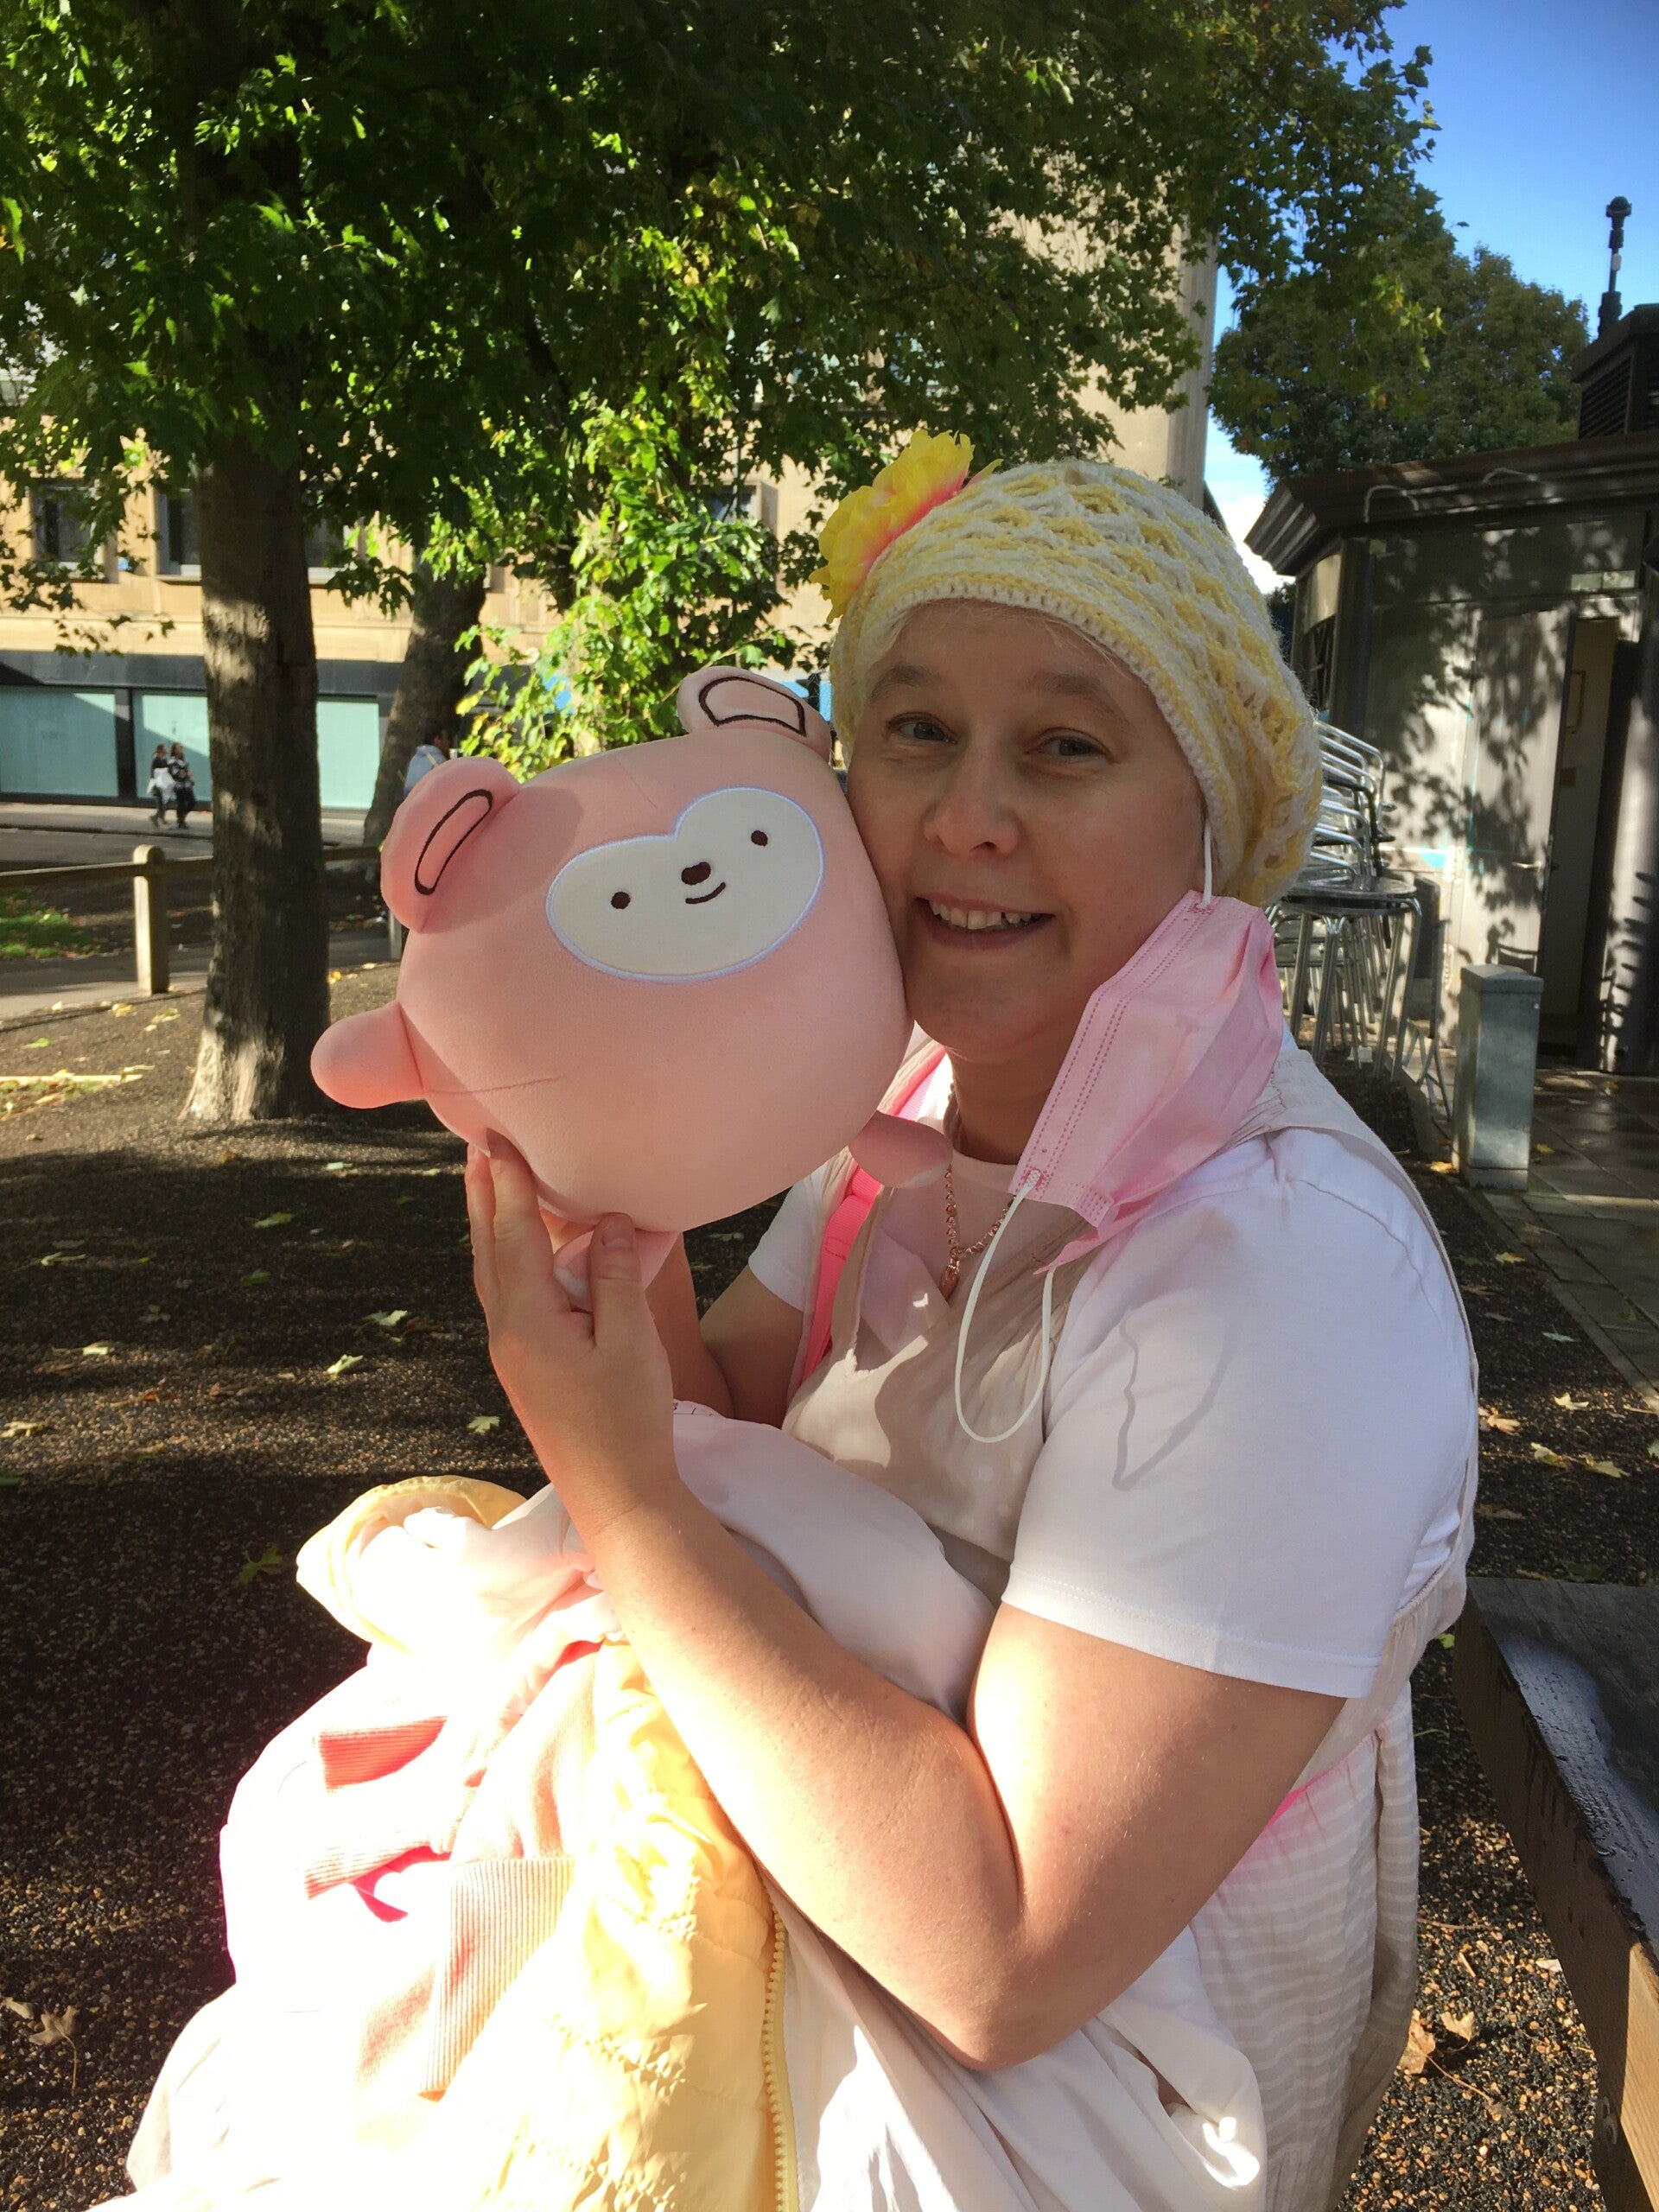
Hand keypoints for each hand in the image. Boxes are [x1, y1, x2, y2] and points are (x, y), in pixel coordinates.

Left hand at [463, 1139, 677, 1537]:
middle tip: (475, 1147)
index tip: (499, 1136)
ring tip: (486, 1188)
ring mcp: (512, 1355)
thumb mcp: (631, 1341)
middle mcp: (507, 1333)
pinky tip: (516, 1258)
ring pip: (492, 1275)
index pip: (513, 1233)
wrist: (617, 1497)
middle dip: (483, 1196)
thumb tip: (604, 1222)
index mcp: (528, 1320)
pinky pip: (507, 1298)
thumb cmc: (629, 1421)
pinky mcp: (525, 1371)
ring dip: (489, 1227)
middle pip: (488, 1249)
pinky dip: (506, 1261)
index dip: (509, 1182)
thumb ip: (612, 1276)